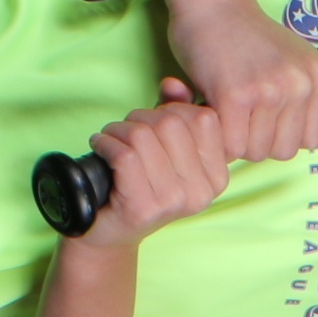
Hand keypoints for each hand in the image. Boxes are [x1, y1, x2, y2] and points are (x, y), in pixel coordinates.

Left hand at [83, 80, 231, 247]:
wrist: (109, 232)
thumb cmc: (138, 184)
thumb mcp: (164, 147)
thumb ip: (176, 113)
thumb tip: (174, 84)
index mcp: (217, 177)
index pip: (204, 119)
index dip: (173, 109)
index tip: (153, 122)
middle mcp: (202, 192)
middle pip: (172, 123)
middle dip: (141, 117)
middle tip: (125, 130)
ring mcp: (173, 202)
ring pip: (144, 136)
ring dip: (118, 129)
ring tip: (110, 138)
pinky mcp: (143, 207)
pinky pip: (125, 155)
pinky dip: (105, 143)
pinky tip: (100, 147)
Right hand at [154, 0, 317, 162]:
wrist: (211, 1)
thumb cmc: (245, 34)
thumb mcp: (292, 61)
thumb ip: (302, 98)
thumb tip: (303, 145)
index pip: (311, 141)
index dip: (282, 134)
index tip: (263, 116)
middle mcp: (301, 84)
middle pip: (282, 151)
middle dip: (257, 140)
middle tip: (239, 113)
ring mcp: (270, 90)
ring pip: (255, 152)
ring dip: (234, 138)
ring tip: (225, 107)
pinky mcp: (236, 97)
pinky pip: (230, 146)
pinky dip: (216, 136)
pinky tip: (211, 109)